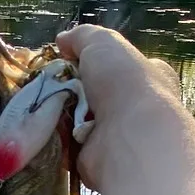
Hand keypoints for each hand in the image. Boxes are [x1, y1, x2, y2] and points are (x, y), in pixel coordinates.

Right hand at [55, 24, 181, 189]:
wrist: (129, 138)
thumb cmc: (124, 83)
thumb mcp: (102, 42)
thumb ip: (82, 36)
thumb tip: (63, 40)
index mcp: (151, 77)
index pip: (122, 65)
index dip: (96, 61)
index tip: (68, 59)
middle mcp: (139, 107)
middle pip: (95, 92)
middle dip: (73, 88)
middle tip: (50, 83)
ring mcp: (120, 135)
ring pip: (79, 118)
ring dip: (62, 112)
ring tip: (44, 104)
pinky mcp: (99, 158)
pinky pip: (69, 144)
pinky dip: (58, 137)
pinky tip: (47, 128)